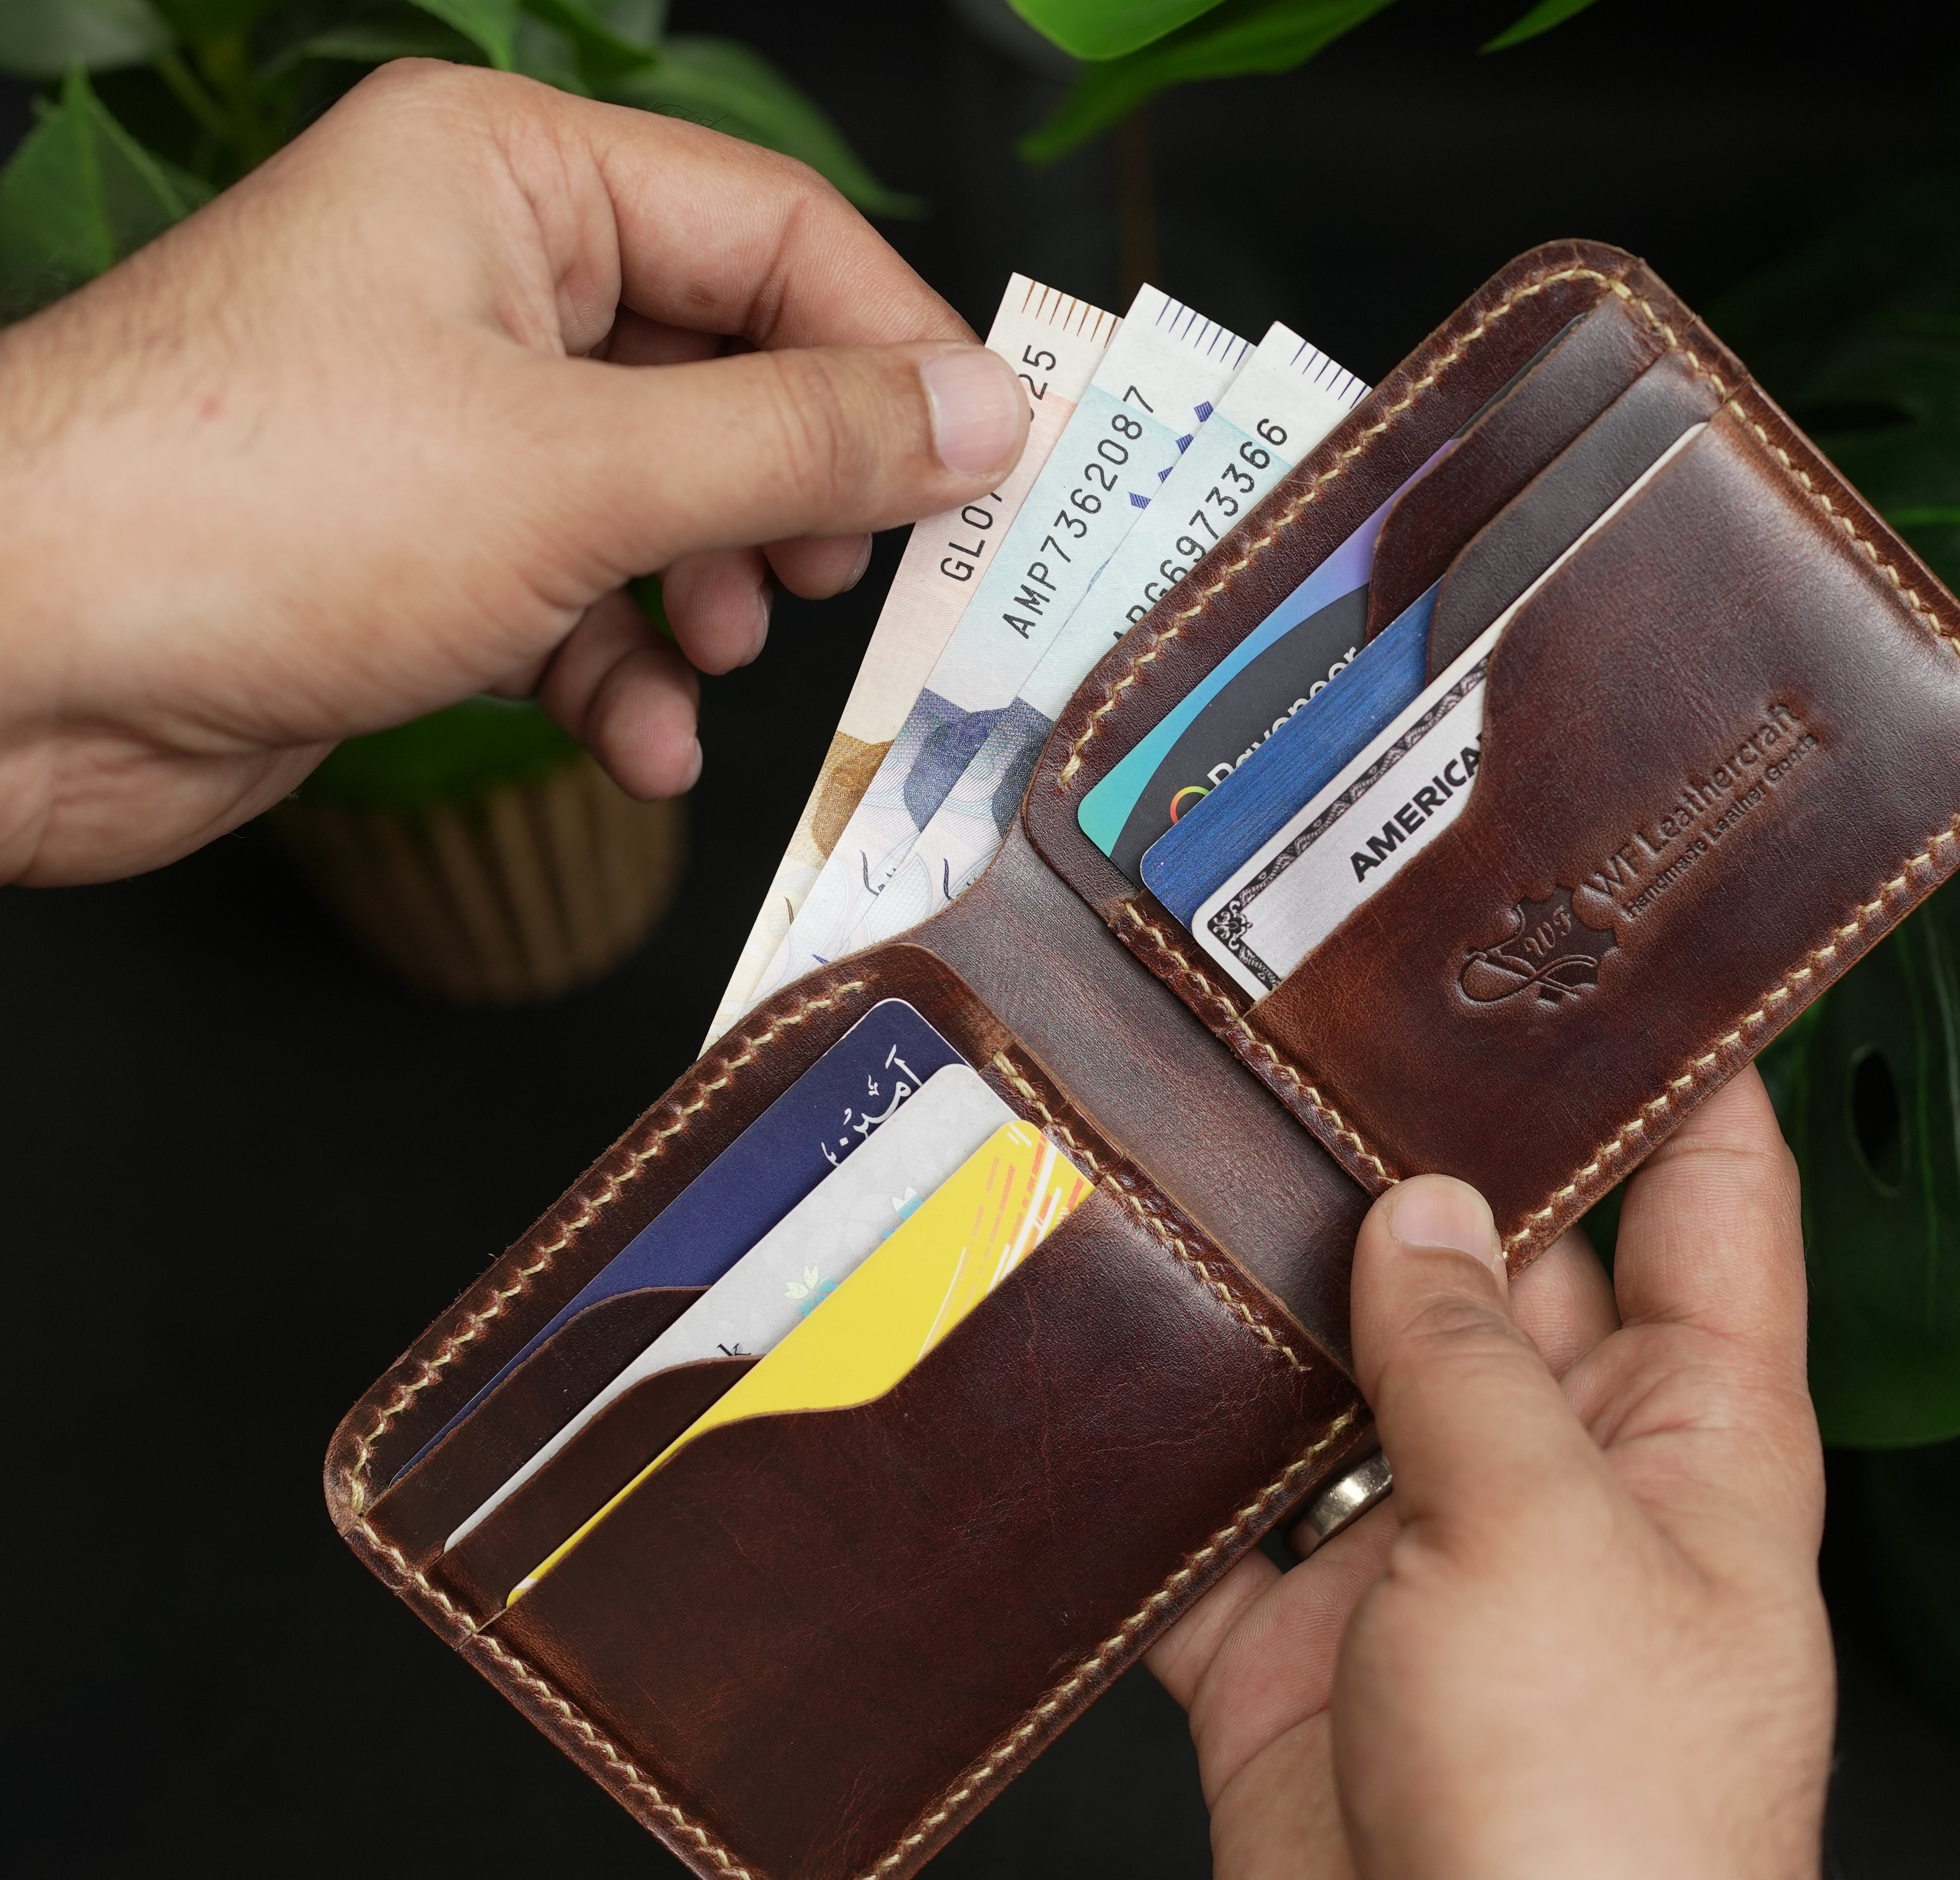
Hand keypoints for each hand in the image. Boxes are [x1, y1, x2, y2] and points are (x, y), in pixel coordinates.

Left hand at [0, 60, 1030, 884]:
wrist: (19, 663)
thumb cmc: (245, 509)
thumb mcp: (581, 469)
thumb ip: (797, 441)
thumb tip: (975, 417)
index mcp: (509, 179)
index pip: (774, 234)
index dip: (895, 350)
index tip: (986, 465)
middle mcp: (481, 282)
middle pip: (727, 369)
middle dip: (792, 493)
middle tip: (843, 576)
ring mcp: (450, 421)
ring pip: (661, 499)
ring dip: (706, 598)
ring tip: (708, 656)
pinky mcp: (421, 551)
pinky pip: (578, 599)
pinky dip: (620, 675)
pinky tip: (634, 744)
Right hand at [1149, 1069, 1900, 1879]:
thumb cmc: (1610, 1845)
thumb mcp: (1555, 1540)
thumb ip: (1475, 1363)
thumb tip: (1424, 1214)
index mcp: (1689, 1435)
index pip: (1711, 1202)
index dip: (1677, 1072)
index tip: (1600, 957)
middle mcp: (1555, 1484)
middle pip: (1494, 1273)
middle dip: (1417, 1169)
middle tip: (1309, 1031)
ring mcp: (1420, 1573)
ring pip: (1336, 1390)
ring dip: (1268, 1311)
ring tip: (1174, 1167)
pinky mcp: (1295, 1666)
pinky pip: (1208, 1538)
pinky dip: (1150, 1481)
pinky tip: (1081, 1388)